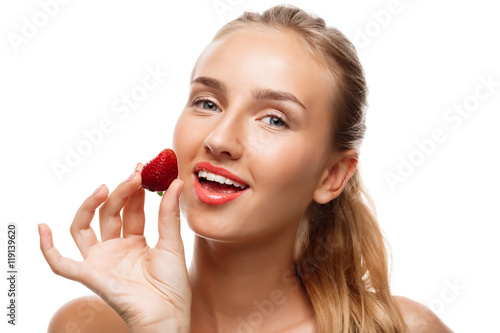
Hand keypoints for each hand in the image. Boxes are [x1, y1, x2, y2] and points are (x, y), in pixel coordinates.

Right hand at [39, 166, 190, 331]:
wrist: (167, 314)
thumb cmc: (173, 285)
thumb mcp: (172, 243)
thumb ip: (168, 214)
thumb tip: (175, 183)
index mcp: (136, 242)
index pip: (131, 210)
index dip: (136, 190)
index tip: (142, 169)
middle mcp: (116, 249)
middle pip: (110, 213)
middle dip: (121, 192)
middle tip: (134, 175)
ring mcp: (101, 261)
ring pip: (84, 227)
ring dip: (90, 206)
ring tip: (105, 188)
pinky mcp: (89, 275)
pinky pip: (61, 264)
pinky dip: (47, 248)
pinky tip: (43, 227)